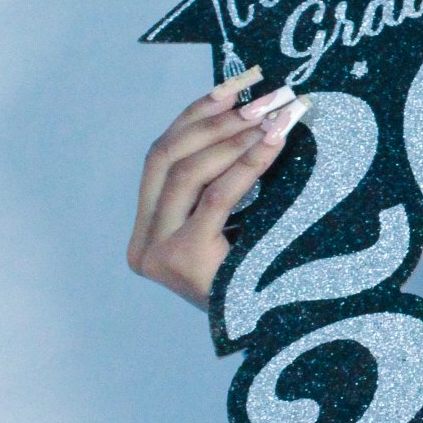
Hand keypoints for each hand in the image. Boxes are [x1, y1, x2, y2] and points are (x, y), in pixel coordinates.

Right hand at [128, 68, 308, 308]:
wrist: (279, 336)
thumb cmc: (262, 282)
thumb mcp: (233, 228)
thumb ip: (220, 185)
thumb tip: (247, 113)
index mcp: (146, 234)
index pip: (161, 158)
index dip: (194, 116)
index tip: (232, 86)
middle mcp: (143, 244)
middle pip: (167, 158)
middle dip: (216, 121)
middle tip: (263, 97)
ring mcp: (158, 253)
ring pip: (186, 173)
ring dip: (233, 137)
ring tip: (273, 116)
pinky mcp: (184, 258)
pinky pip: (216, 197)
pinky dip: (247, 164)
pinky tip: (274, 143)